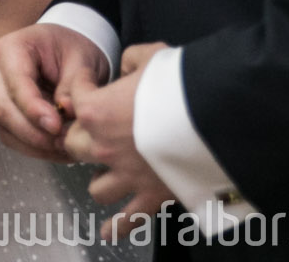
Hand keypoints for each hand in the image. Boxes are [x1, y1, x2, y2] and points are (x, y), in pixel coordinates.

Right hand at [0, 23, 108, 161]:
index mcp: (11, 48)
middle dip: (35, 133)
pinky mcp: (6, 111)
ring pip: (7, 128)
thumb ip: (72, 85)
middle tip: (66, 142)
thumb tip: (65, 112)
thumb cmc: (73, 48)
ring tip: (67, 148)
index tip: (57, 126)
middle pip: (6, 110)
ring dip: (36, 144)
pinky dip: (35, 148)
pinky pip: (13, 137)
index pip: (16, 84)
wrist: (70, 49)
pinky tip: (59, 150)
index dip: (34, 109)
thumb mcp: (80, 59)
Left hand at [66, 52, 174, 231]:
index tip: (89, 84)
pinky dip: (118, 227)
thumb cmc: (181, 83)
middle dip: (82, 136)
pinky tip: (108, 232)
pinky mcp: (150, 196)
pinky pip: (127, 219)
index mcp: (96, 111)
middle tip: (96, 130)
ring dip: (100, 177)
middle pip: (74, 146)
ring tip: (109, 171)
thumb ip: (129, 61)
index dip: (81, 88)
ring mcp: (126, 176)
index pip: (72, 99)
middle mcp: (103, 147)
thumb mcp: (150, 55)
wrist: (216, 117)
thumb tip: (126, 72)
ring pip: (96, 186)